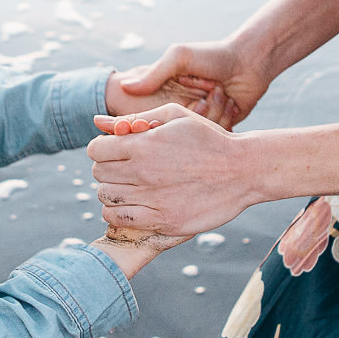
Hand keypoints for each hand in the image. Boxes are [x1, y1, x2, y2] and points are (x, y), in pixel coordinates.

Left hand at [87, 104, 263, 237]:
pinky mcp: (164, 221)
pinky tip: (131, 205)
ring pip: (106, 198)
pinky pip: (120, 220)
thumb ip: (135, 118)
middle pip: (98, 174)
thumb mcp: (174, 116)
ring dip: (111, 191)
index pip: (95, 149)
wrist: (243, 170)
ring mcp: (153, 199)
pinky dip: (117, 213)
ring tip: (129, 187)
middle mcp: (144, 172)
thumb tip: (97, 122)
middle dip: (106, 169)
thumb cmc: (208, 139)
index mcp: (143, 144)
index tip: (115, 151)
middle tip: (124, 168)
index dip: (102, 148)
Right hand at [116, 40, 272, 129]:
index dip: (161, 116)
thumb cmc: (213, 55)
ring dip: (212, 112)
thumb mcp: (179, 58)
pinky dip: (224, 119)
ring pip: (198, 135)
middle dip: (191, 114)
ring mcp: (204, 121)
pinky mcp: (222, 127)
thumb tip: (125, 87)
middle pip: (177, 130)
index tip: (174, 104)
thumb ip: (153, 74)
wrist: (250, 60)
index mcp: (169, 95)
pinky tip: (230, 100)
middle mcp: (184, 110)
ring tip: (220, 91)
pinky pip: (217, 137)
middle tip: (204, 95)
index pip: (154, 118)